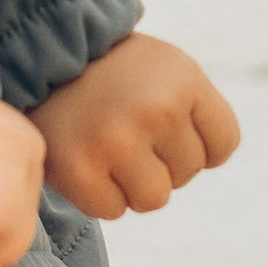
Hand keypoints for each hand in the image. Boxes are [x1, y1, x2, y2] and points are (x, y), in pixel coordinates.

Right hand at [30, 33, 240, 221]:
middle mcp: (156, 111)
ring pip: (153, 199)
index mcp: (185, 82)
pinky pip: (112, 210)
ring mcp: (116, 142)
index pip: (222, 146)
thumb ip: (198, 112)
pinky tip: (87, 161)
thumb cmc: (117, 72)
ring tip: (111, 149)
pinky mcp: (79, 170)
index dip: (196, 142)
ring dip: (134, 184)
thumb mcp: (170, 69)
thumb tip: (209, 161)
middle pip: (187, 174)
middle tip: (129, 129)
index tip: (166, 125)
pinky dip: (100, 195)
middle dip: (162, 160)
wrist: (45, 56)